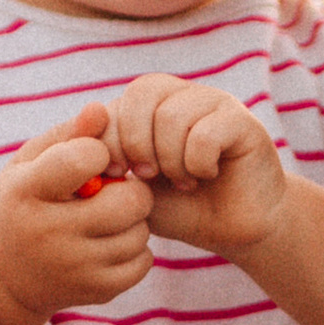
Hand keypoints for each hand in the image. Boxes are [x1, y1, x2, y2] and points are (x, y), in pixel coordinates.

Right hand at [0, 107, 154, 324]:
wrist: (3, 277)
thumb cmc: (24, 203)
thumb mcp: (31, 163)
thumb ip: (68, 133)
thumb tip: (102, 108)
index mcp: (26, 191)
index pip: (86, 157)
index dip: (100, 152)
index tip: (92, 160)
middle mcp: (49, 232)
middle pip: (130, 201)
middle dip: (130, 189)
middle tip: (114, 191)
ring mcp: (74, 267)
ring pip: (140, 232)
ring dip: (133, 221)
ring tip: (108, 218)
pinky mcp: (95, 292)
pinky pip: (144, 262)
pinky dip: (135, 250)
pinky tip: (111, 243)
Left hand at [103, 74, 288, 258]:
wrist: (231, 230)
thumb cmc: (180, 208)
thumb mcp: (131, 189)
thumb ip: (106, 162)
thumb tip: (81, 130)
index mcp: (149, 105)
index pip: (116, 100)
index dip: (108, 140)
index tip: (117, 173)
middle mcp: (180, 94)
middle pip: (142, 95)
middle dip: (136, 145)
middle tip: (149, 177)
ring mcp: (213, 103)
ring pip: (173, 116)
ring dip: (171, 161)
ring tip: (183, 181)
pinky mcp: (242, 121)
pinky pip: (205, 133)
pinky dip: (198, 164)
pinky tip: (207, 175)